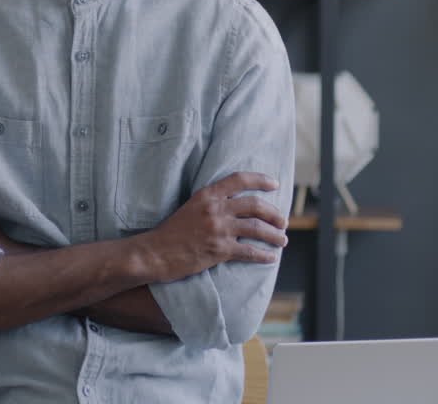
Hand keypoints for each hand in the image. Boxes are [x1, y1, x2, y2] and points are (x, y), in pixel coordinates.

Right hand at [137, 172, 287, 282]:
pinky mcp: (219, 250)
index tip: (275, 184)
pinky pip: (249, 251)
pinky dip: (264, 255)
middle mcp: (215, 209)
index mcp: (207, 195)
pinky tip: (271, 257)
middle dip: (274, 213)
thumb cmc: (171, 232)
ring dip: (274, 235)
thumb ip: (211, 203)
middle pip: (255, 205)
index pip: (239, 179)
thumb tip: (234, 206)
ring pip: (257, 228)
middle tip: (283, 221)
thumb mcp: (190, 207)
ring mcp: (218, 229)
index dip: (260, 180)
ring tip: (282, 239)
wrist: (154, 253)